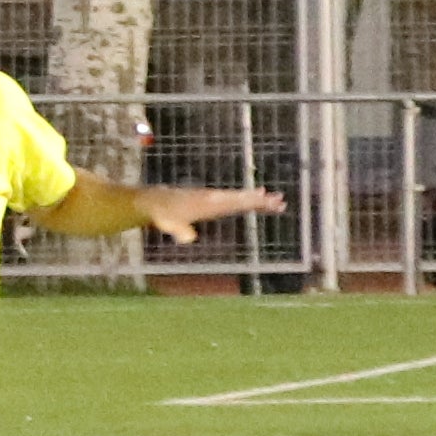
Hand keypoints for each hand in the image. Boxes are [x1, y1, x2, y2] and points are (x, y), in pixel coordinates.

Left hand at [133, 183, 281, 244]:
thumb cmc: (161, 214)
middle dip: (261, 201)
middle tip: (281, 202)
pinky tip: (258, 198)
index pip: (233, 201)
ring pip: (241, 198)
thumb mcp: (167, 223)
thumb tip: (188, 238)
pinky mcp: (212, 201)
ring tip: (278, 201)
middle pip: (242, 198)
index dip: (250, 201)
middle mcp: (214, 197)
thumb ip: (177, 229)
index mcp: (208, 202)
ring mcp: (214, 198)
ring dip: (259, 200)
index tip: (266, 198)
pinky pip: (235, 200)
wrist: (154, 202)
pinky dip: (248, 200)